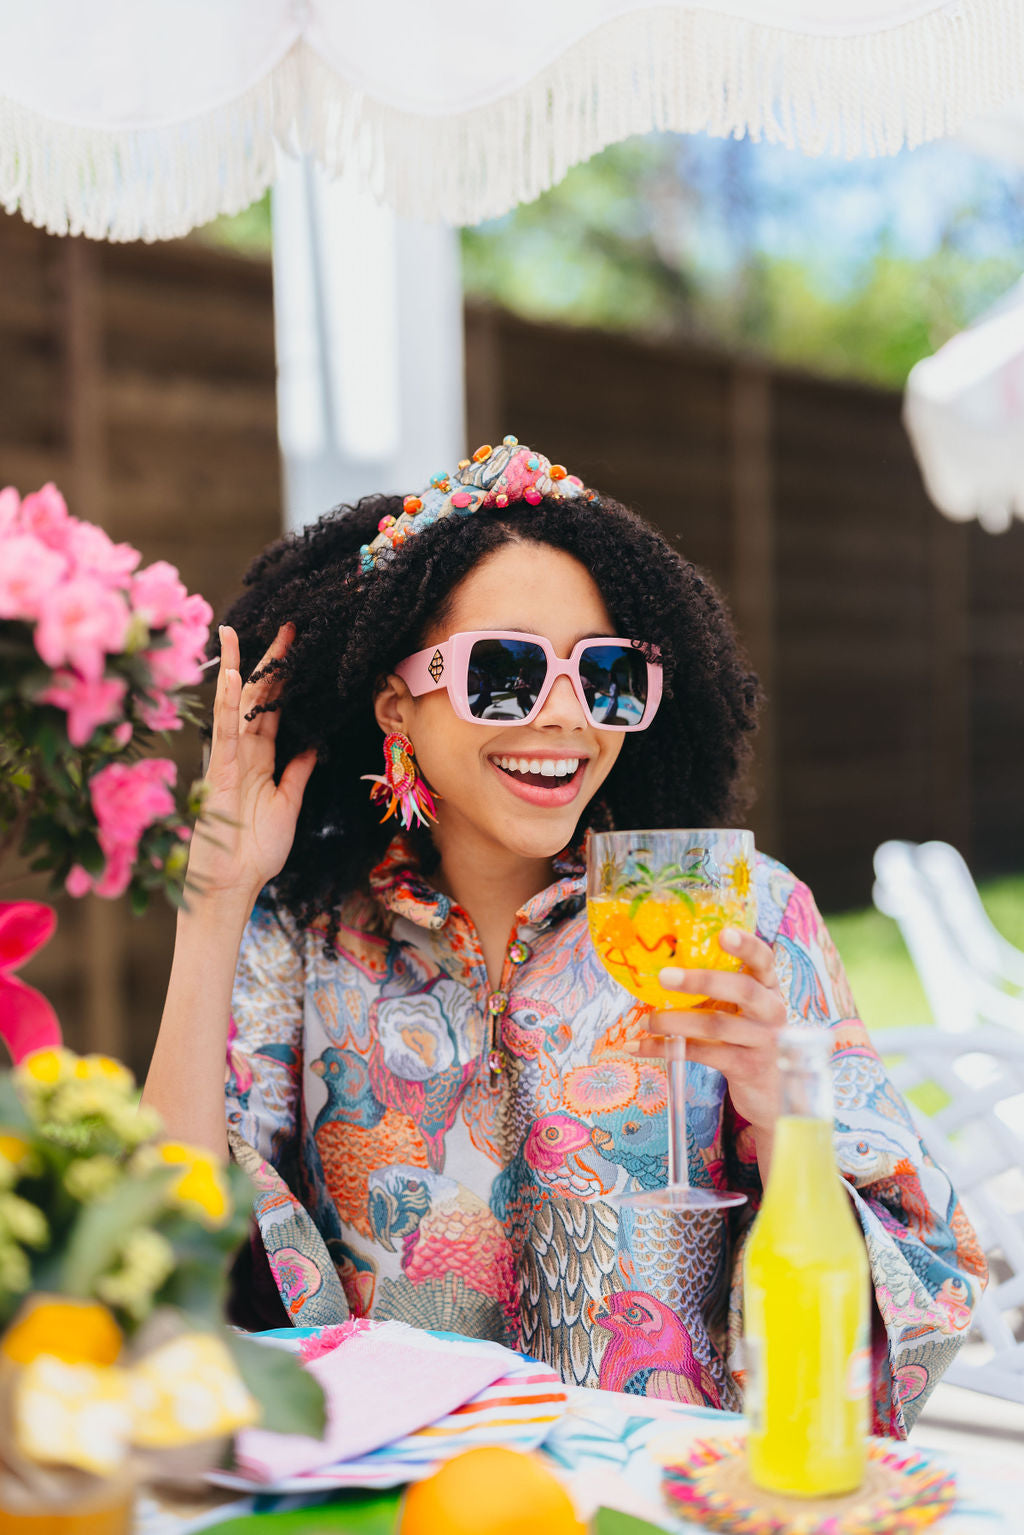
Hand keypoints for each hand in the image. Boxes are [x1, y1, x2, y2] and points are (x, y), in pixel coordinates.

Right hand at [186, 623, 316, 907]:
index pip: (274, 710)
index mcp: (262, 759)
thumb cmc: (256, 850)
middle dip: (269, 662)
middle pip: (257, 698)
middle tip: (285, 626)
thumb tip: (314, 745)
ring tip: (237, 633)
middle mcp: (244, 753)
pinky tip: (230, 676)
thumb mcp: (288, 803)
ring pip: (236, 706)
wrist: (233, 883)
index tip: (297, 651)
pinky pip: (224, 731)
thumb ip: (298, 772)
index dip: (285, 681)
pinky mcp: (220, 772)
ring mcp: (229, 759)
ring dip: (238, 668)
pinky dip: (228, 703)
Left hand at [628, 928, 786, 1150]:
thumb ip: (716, 988)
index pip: (764, 959)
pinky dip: (666, 1049)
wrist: (771, 1093)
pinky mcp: (746, 1067)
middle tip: (664, 976)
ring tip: (646, 1020)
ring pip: (716, 1025)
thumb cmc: (747, 1038)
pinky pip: (702, 1054)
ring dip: (675, 1021)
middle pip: (742, 989)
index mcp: (768, 987)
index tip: (723, 933)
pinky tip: (639, 1047)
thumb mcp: (741, 1009)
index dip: (746, 945)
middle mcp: (771, 1011)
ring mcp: (762, 1041)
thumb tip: (659, 966)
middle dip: (702, 980)